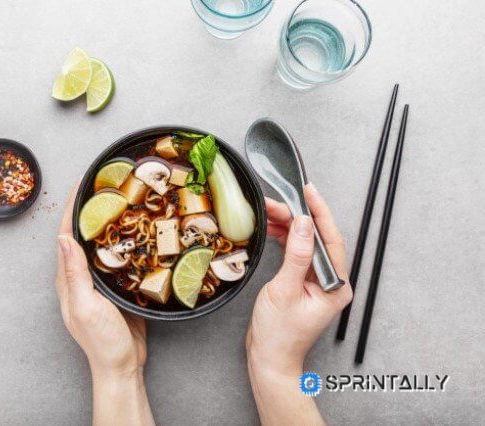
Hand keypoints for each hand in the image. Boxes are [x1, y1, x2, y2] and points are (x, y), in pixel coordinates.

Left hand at [55, 182, 153, 424]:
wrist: (121, 366)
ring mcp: (98, 282)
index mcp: (68, 278)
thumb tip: (64, 238)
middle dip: (91, 208)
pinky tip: (136, 232)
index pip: (67, 234)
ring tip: (123, 201)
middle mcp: (79, 276)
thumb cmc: (102, 342)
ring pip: (101, 244)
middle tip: (108, 185)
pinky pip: (117, 257)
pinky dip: (123, 240)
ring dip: (108, 222)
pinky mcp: (115, 287)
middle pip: (83, 234)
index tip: (84, 183)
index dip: (74, 207)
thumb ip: (75, 274)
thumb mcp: (87, 307)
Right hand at [246, 184, 352, 424]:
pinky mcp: (304, 284)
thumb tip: (302, 224)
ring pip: (306, 244)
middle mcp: (331, 283)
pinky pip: (298, 254)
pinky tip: (274, 229)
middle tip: (278, 200)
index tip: (308, 191)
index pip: (331, 239)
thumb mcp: (284, 291)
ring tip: (271, 211)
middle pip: (318, 239)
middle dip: (298, 216)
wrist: (269, 360)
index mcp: (335, 286)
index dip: (319, 212)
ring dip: (289, 226)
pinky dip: (286, 240)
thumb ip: (295, 256)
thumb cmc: (278, 335)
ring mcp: (318, 283)